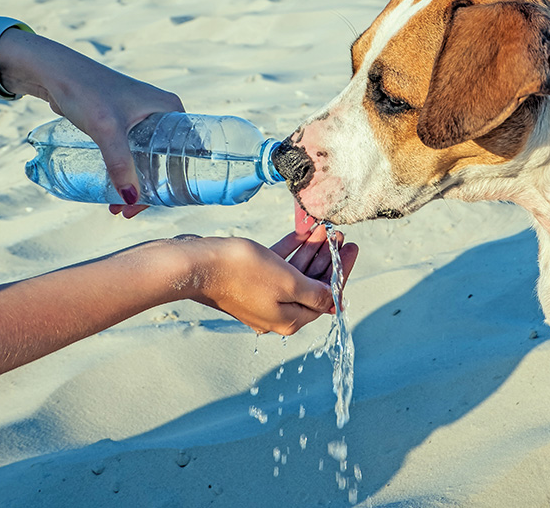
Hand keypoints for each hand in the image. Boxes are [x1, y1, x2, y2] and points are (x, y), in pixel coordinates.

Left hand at [0, 31, 182, 216]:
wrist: (54, 72)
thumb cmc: (85, 91)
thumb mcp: (106, 129)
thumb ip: (119, 163)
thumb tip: (130, 199)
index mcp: (171, 109)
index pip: (188, 151)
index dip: (180, 180)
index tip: (163, 204)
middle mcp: (161, 113)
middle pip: (167, 161)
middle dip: (151, 189)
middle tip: (130, 211)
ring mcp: (142, 118)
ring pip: (147, 160)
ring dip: (135, 184)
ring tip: (117, 206)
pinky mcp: (123, 123)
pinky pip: (132, 154)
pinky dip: (125, 173)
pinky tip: (113, 189)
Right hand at [169, 228, 358, 335]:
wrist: (198, 265)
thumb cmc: (242, 272)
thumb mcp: (289, 282)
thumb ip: (315, 293)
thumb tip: (335, 303)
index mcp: (290, 319)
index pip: (326, 297)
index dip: (341, 271)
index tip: (351, 248)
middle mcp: (277, 313)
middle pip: (311, 285)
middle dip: (327, 258)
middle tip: (339, 235)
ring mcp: (261, 297)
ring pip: (295, 273)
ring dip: (311, 250)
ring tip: (324, 229)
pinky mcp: (248, 282)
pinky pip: (277, 266)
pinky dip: (291, 249)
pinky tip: (302, 231)